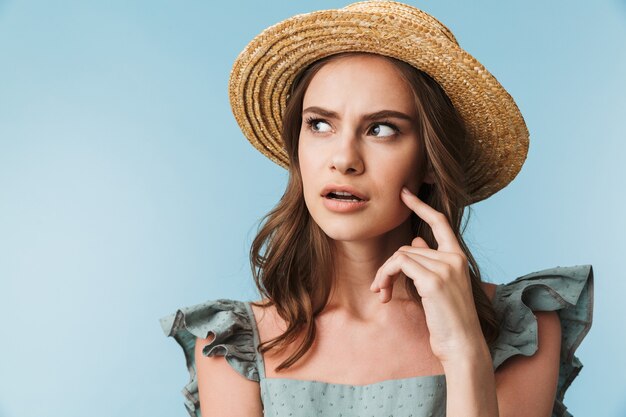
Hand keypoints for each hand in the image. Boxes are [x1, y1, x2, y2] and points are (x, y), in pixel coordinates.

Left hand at [369, 187, 485, 364]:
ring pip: (400, 256)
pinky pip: (398, 264)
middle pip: (408, 247)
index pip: (440, 222)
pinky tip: (384, 294)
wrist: (462, 346)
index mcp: (458, 257)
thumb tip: (416, 240)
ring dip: (383, 275)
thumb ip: (430, 261)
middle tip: (379, 289)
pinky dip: (384, 276)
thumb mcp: (440, 286)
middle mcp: (454, 258)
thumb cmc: (449, 320)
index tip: (405, 193)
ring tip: (381, 293)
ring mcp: (445, 267)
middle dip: (388, 267)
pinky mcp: (434, 280)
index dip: (421, 205)